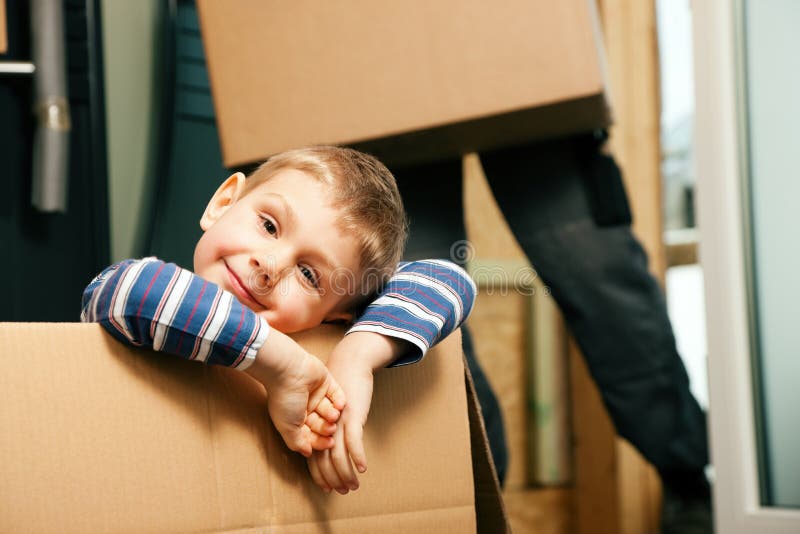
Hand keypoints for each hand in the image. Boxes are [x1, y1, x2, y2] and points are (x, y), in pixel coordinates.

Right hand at [244, 329, 345, 457]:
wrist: (288, 371)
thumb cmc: (285, 399)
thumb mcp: (288, 427)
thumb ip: (297, 442)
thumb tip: (307, 453)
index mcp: (294, 419)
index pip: (310, 436)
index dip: (320, 442)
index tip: (328, 443)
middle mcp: (305, 408)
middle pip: (322, 425)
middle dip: (328, 429)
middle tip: (331, 429)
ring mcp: (316, 395)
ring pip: (330, 411)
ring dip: (333, 415)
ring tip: (332, 414)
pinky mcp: (327, 382)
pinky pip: (338, 395)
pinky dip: (340, 401)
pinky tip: (340, 405)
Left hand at [306, 331, 410, 492]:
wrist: (350, 365)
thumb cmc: (341, 389)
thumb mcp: (331, 410)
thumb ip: (331, 428)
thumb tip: (333, 447)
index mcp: (317, 426)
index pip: (315, 457)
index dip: (320, 475)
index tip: (327, 489)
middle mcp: (324, 427)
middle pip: (324, 460)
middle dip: (333, 479)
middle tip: (342, 492)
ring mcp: (337, 422)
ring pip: (338, 455)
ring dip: (345, 474)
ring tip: (353, 486)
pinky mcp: (352, 416)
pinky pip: (354, 441)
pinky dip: (357, 456)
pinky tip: (362, 468)